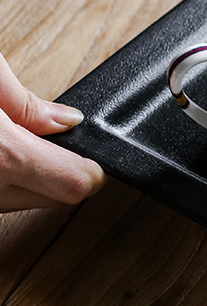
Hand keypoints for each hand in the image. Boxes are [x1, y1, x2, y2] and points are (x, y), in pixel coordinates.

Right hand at [0, 54, 105, 211]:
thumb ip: (27, 103)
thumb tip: (67, 120)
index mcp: (2, 156)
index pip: (75, 184)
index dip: (95, 172)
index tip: (97, 158)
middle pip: (56, 199)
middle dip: (66, 173)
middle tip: (53, 142)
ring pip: (22, 203)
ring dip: (32, 179)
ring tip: (12, 141)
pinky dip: (6, 181)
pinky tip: (0, 154)